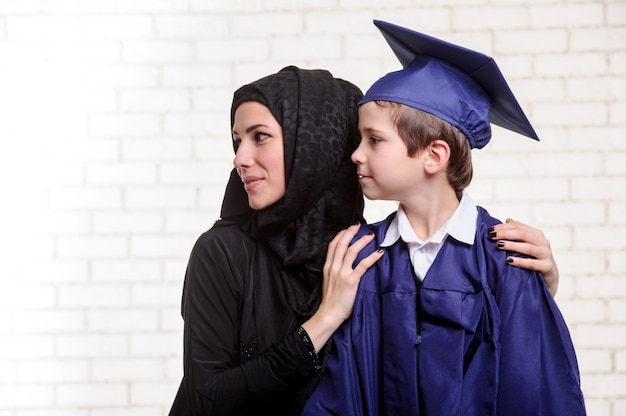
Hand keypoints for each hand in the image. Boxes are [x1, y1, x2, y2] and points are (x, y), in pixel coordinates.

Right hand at [302, 224, 383, 350]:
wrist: (329, 314)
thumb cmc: (331, 301)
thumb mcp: (329, 282)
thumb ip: (335, 271)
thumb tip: (345, 264)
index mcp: (328, 267)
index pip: (332, 246)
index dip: (340, 235)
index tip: (348, 229)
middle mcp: (334, 267)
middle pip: (341, 244)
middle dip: (350, 232)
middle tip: (359, 226)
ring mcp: (342, 273)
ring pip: (351, 251)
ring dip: (362, 241)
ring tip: (371, 236)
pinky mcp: (351, 281)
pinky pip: (363, 265)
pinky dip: (372, 257)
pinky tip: (379, 253)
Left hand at [489, 218, 558, 296]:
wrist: (549, 278)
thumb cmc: (534, 259)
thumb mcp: (527, 245)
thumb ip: (518, 233)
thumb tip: (507, 220)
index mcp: (536, 235)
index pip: (518, 226)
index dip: (503, 227)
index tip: (490, 230)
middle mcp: (542, 242)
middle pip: (522, 234)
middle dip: (505, 234)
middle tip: (492, 236)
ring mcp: (546, 254)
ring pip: (527, 247)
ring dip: (511, 245)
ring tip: (499, 245)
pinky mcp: (547, 267)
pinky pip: (531, 263)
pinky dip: (520, 261)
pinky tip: (509, 260)